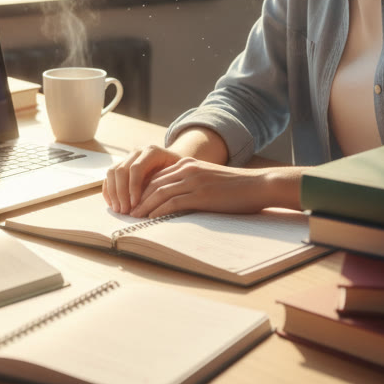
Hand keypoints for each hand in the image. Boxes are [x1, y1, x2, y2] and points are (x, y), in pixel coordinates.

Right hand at [103, 145, 184, 214]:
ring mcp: (128, 157)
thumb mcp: (177, 175)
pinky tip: (113, 204)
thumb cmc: (178, 172)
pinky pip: (109, 176)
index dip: (133, 187)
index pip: (136, 168)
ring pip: (112, 172)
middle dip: (121, 193)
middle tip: (125, 211)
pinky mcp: (121, 165)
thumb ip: (165, 184)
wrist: (174, 162)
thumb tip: (153, 204)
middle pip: (121, 170)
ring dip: (113, 193)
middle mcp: (137, 151)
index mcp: (152, 151)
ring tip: (119, 210)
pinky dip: (108, 190)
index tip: (135, 204)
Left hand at [129, 159, 299, 218]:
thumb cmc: (236, 188)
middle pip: (153, 183)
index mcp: (188, 164)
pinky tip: (149, 219)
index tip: (131, 203)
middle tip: (125, 212)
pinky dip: (157, 211)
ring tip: (132, 218)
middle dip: (136, 198)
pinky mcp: (200, 194)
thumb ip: (192, 184)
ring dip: (142, 206)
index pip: (156, 177)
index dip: (141, 190)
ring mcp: (193, 181)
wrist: (258, 185)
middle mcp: (187, 169)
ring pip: (158, 193)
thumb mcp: (209, 180)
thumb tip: (176, 200)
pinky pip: (172, 202)